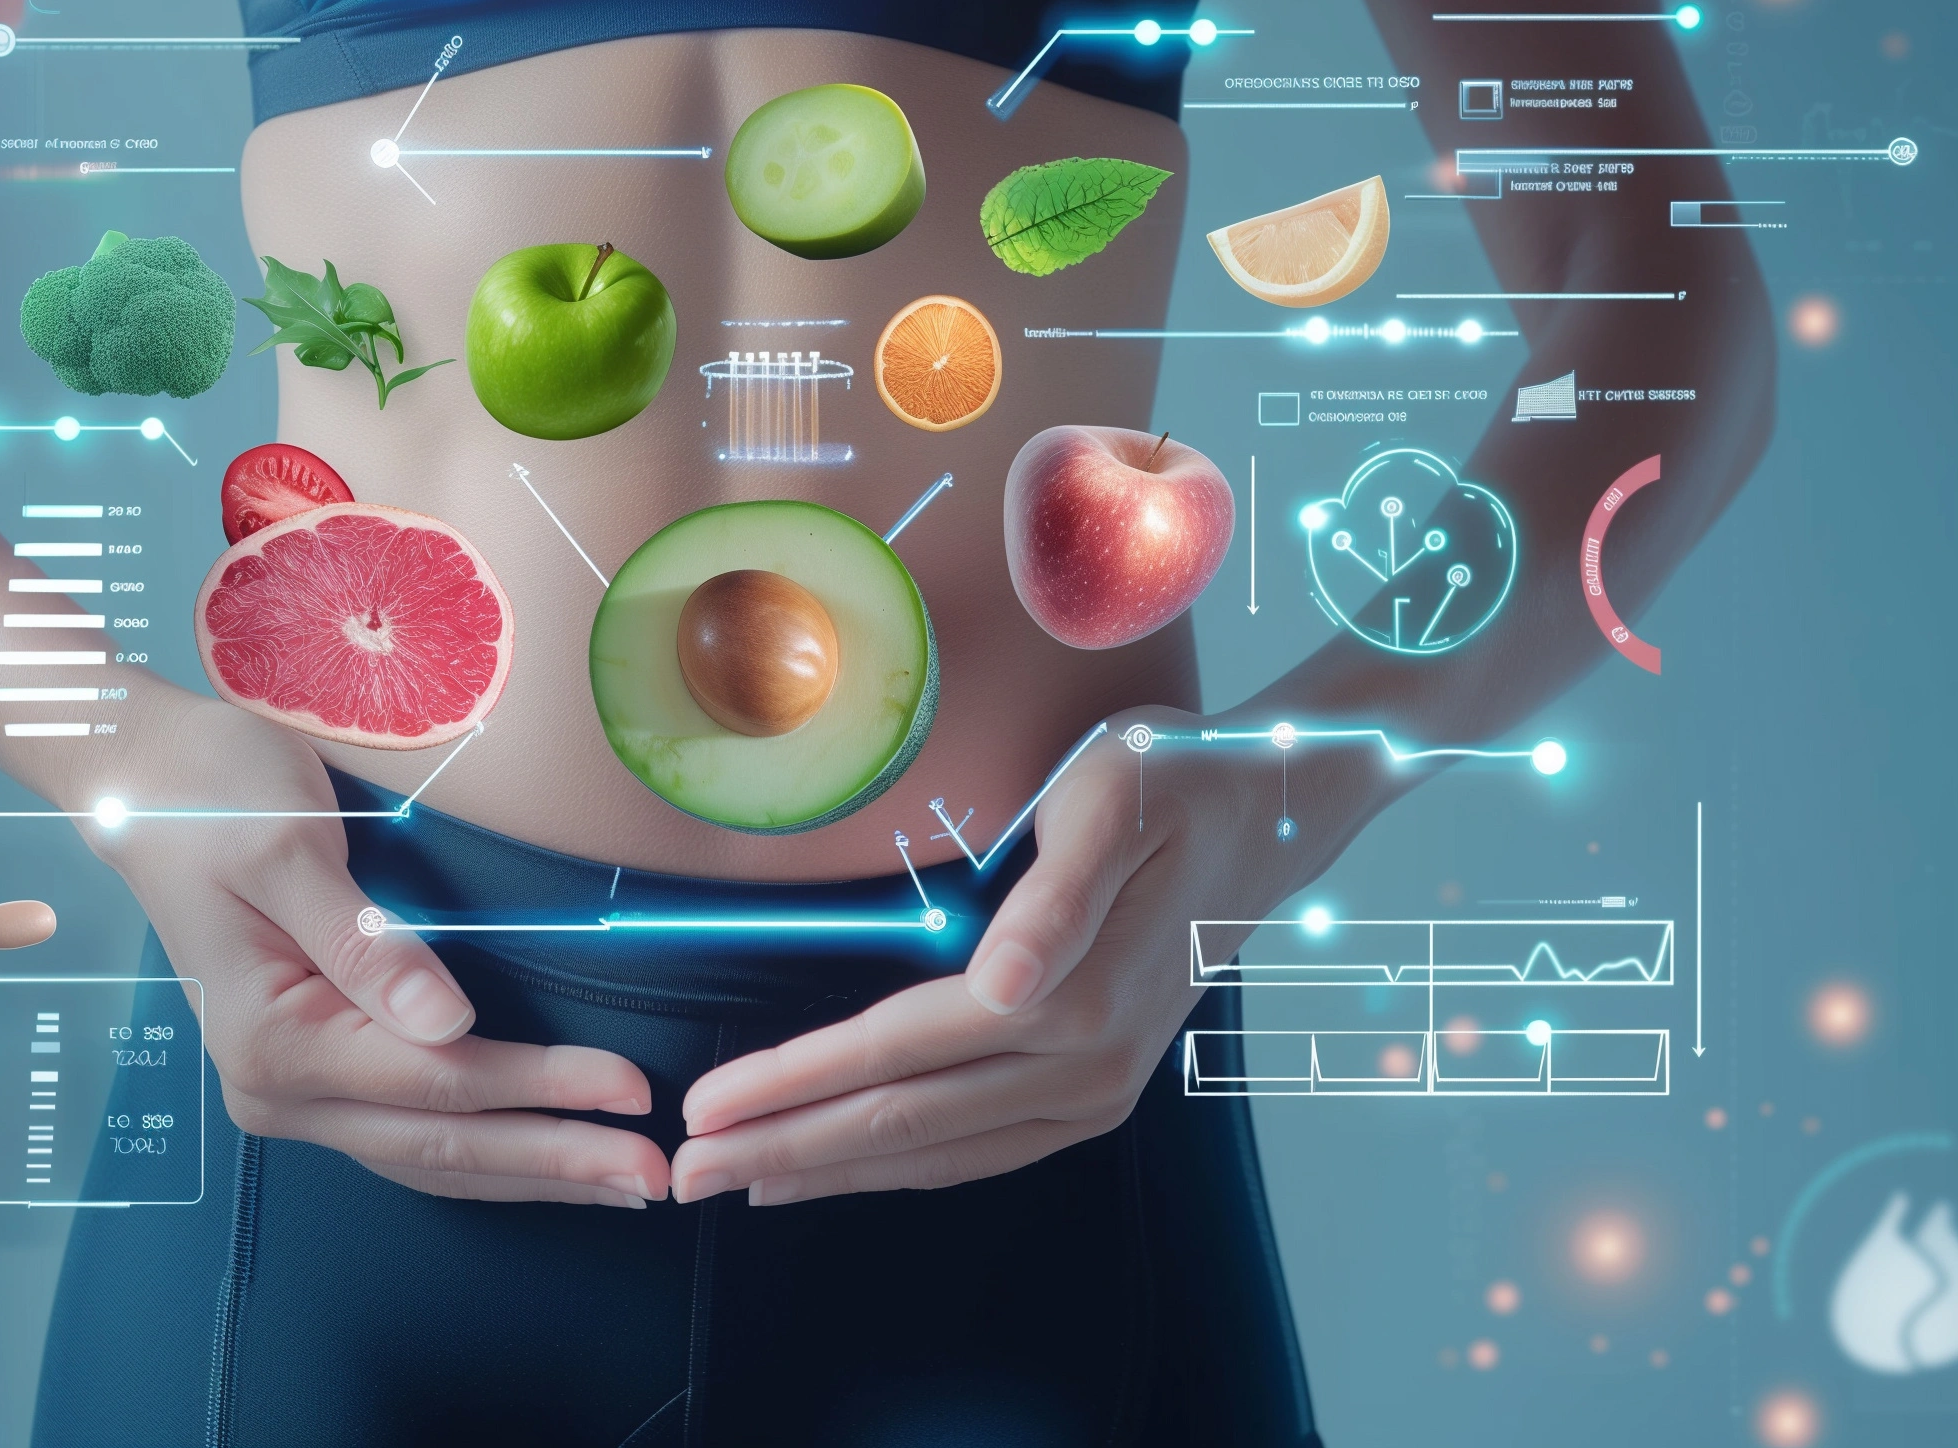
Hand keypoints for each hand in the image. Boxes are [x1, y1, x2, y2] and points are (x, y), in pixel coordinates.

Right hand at [87, 690, 671, 1206]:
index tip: (630, 1087)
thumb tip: (451, 1021)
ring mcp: (288, 1091)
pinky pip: (406, 1135)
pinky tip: (542, 1159)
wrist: (145, 783)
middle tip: (656, 1170)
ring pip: (427, 1158)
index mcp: (271, 1038)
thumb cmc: (215, 797)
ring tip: (622, 1179)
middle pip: (440, 1143)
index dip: (541, 1087)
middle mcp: (274, 1089)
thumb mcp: (288, 849)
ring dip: (529, 1169)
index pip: (437, 1080)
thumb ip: (368, 945)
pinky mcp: (308, 1072)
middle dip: (555, 1157)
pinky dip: (482, 1153)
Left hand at [670, 708, 1290, 1206]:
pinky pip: (984, 1151)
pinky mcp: (1102, 1092)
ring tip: (745, 1179)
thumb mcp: (1109, 802)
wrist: (1275, 813)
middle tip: (687, 1172)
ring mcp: (1097, 1091)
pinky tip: (853, 1167)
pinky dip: (906, 1167)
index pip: (893, 1053)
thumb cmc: (1173, 782)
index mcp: (1066, 995)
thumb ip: (1053, 900)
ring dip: (834, 1169)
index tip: (706, 1106)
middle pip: (902, 1122)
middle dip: (783, 1147)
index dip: (792, 1084)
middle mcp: (1083, 1065)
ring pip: (938, 1153)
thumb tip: (997, 985)